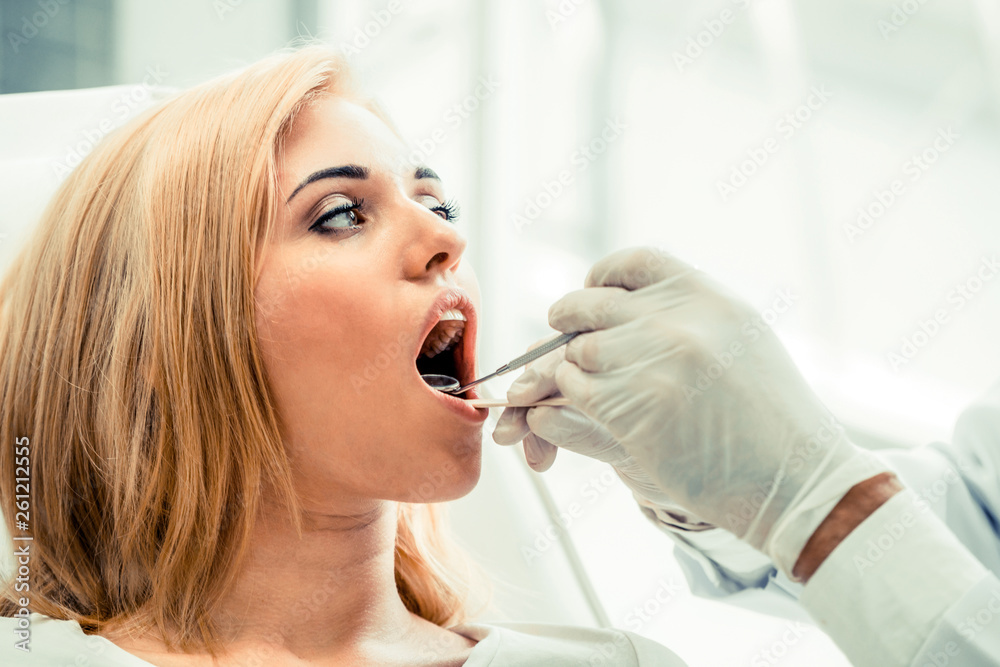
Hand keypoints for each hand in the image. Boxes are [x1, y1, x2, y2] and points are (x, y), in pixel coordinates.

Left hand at [521, 247, 888, 576]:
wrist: (796, 479)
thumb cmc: (769, 416)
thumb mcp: (741, 338)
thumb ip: (687, 313)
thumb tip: (622, 299)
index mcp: (706, 297)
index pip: (634, 261)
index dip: (602, 275)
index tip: (591, 290)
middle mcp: (677, 322)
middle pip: (591, 305)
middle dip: (569, 319)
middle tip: (562, 332)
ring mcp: (653, 363)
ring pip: (577, 351)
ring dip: (572, 368)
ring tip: (589, 383)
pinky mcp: (632, 408)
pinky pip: (576, 390)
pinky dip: (573, 398)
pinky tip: (593, 407)